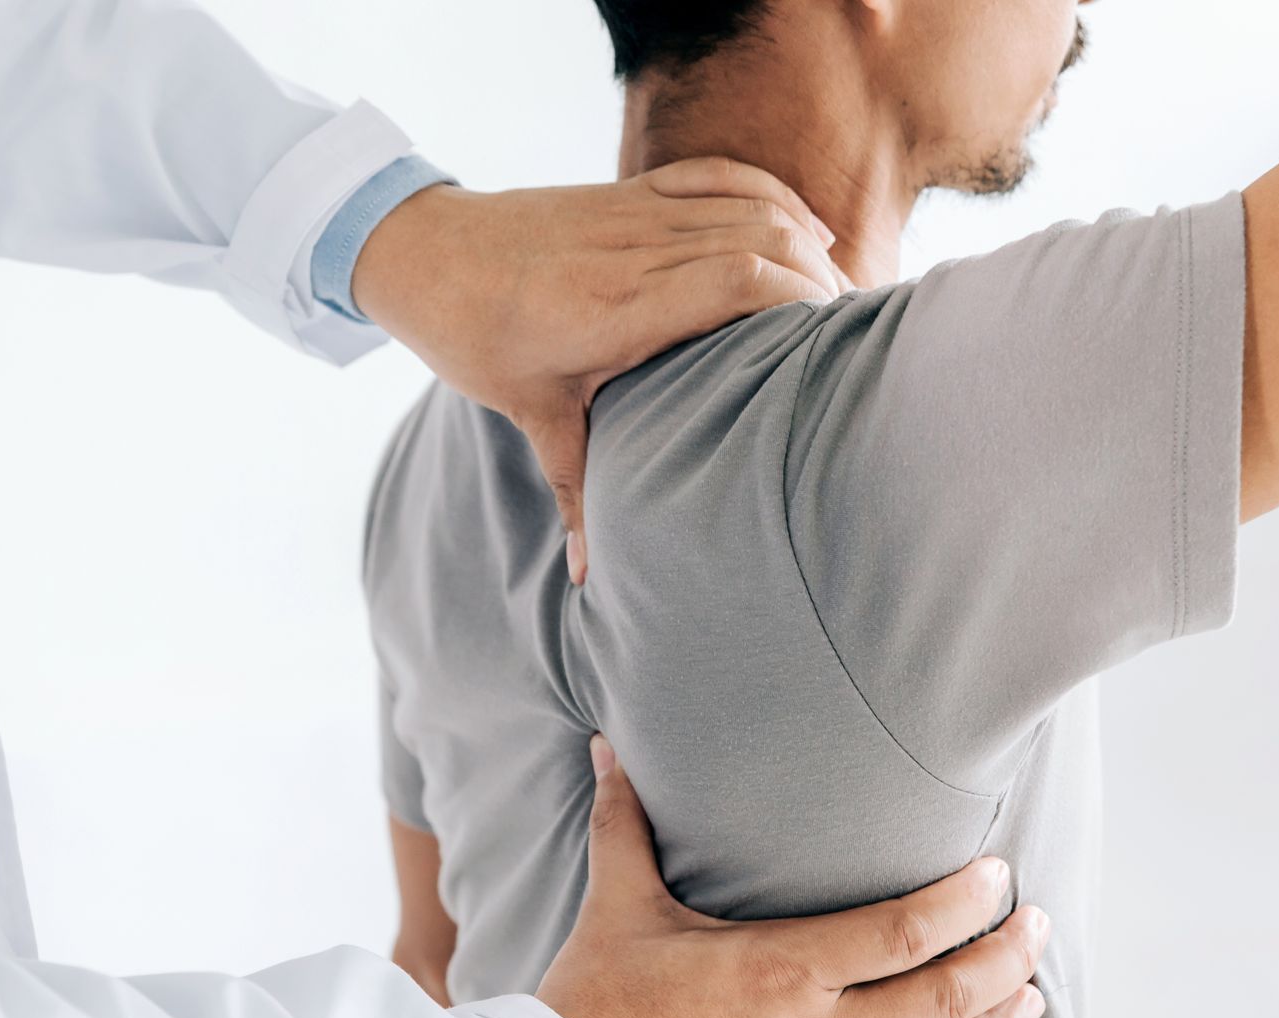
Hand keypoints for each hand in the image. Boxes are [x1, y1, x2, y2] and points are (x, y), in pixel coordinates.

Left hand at [351, 158, 850, 583]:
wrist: (423, 253)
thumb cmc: (474, 336)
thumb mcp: (529, 414)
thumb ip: (576, 490)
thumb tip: (589, 579)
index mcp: (616, 305)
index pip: (737, 280)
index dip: (800, 301)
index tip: (835, 345)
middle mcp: (635, 249)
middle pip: (763, 241)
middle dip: (822, 283)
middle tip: (856, 338)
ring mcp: (635, 211)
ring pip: (751, 205)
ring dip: (807, 243)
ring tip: (844, 300)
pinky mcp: (630, 190)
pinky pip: (720, 176)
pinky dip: (774, 195)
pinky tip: (810, 230)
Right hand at [535, 737, 1049, 1017]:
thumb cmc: (591, 1010)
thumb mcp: (616, 907)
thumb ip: (624, 824)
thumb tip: (606, 749)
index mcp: (783, 967)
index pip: (908, 928)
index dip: (969, 901)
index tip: (1000, 876)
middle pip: (948, 997)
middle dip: (1009, 959)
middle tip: (1039, 929)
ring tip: (1030, 1001)